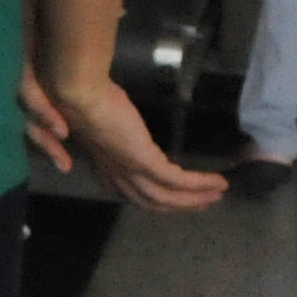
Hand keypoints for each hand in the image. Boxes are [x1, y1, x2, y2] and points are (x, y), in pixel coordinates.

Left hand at [25, 67, 225, 211]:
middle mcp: (116, 172)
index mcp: (103, 163)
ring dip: (193, 199)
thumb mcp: (95, 115)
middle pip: (150, 200)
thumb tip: (113, 120)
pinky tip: (218, 182)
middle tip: (201, 204)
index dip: (148, 198)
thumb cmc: (82, 95)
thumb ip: (105, 126)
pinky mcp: (144, 161)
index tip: (167, 197)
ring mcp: (130, 169)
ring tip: (216, 196)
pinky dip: (200, 184)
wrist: (78, 91)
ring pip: (166, 197)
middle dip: (177, 205)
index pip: (126, 191)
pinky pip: (177, 180)